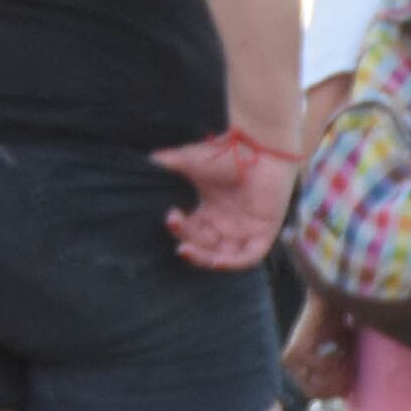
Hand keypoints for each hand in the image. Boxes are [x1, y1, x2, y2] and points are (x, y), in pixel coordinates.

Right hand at [151, 130, 296, 270]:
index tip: (171, 216)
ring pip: (225, 257)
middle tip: (179, 242)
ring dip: (206, 259)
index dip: (180, 230)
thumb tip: (145, 161)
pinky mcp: (264, 231)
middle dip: (190, 247)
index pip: (192, 231)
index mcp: (212, 211)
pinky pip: (249, 257)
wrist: (258, 147)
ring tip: (188, 251)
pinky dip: (233, 262)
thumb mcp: (189, 160)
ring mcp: (247, 229)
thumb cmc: (226, 152)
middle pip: (205, 247)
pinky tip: (217, 260)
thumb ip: (166, 164)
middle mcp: (228, 223)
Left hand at [280, 296, 356, 406]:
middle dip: (338, 385)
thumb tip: (348, 395)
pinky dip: (335, 361)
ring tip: (346, 357)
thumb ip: (342, 372)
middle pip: (316, 394)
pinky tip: (339, 349)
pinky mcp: (294, 353)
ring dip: (338, 373)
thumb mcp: (342, 352)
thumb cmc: (338, 322)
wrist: (328, 299)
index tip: (353, 374)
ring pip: (318, 386)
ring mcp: (290, 361)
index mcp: (298, 366)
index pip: (317, 394)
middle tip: (351, 368)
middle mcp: (290, 365)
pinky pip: (320, 370)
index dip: (338, 389)